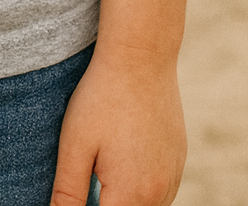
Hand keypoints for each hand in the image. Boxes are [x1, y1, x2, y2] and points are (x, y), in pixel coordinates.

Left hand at [49, 49, 185, 205]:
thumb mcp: (75, 145)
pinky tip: (125, 164)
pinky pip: (162, 192)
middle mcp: (159, 193)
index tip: (80, 186)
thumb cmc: (102, 97)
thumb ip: (68, 194)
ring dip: (126, 201)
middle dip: (106, 203)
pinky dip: (143, 190)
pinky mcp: (179, 159)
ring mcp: (173, 176)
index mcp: (130, 195)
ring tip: (104, 171)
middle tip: (91, 173)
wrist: (140, 56)